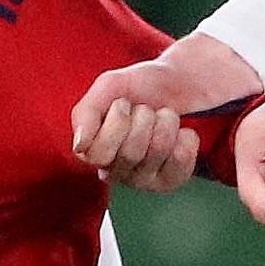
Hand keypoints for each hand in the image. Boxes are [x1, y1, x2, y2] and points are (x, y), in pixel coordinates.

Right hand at [67, 57, 207, 193]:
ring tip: (161, 118)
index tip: (123, 103)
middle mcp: (115, 172)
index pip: (98, 154)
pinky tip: (178, 134)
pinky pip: (182, 157)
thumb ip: (86, 112)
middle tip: (144, 110)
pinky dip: (185, 136)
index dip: (117, 120)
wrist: (174, 85)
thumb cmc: (136, 89)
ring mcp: (143, 180)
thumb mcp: (108, 87)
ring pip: (159, 150)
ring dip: (166, 121)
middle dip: (144, 117)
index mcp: (93, 152)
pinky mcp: (170, 180)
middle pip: (131, 152)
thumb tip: (79, 146)